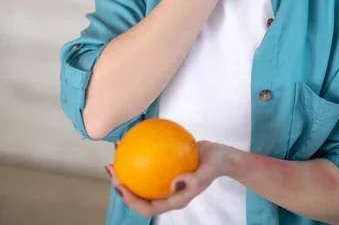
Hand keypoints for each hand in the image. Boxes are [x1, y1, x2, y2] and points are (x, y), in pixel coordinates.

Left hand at [105, 141, 231, 217]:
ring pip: (142, 176)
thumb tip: (175, 183)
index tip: (120, 186)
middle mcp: (166, 191)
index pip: (148, 207)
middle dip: (122, 184)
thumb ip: (194, 180)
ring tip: (117, 149)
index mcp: (174, 199)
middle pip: (139, 193)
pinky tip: (135, 136)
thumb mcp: (208, 172)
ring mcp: (165, 178)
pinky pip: (150, 159)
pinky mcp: (167, 165)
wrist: (222, 155)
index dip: (131, 201)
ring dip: (127, 165)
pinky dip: (141, 149)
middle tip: (111, 167)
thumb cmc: (215, 164)